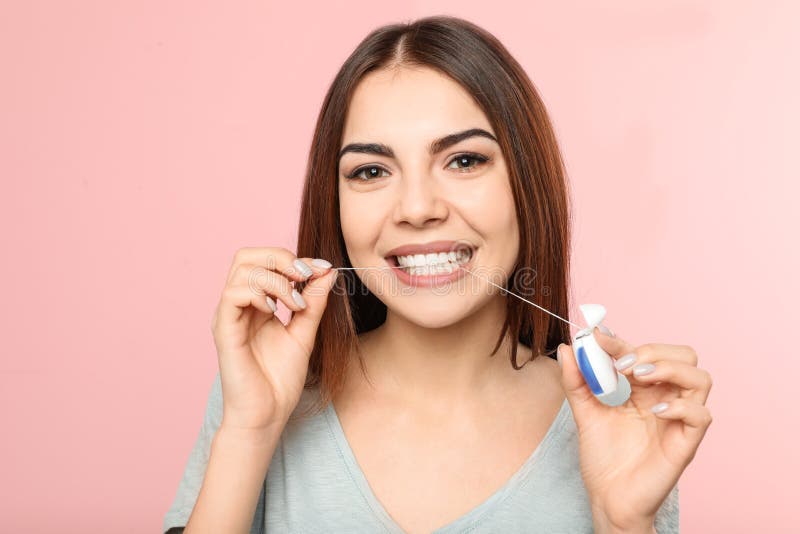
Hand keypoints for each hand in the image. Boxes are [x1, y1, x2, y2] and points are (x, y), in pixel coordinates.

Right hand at [210, 247, 337, 434]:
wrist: (268, 414)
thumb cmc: (280, 379)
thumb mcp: (305, 332)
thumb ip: (313, 302)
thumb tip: (327, 271)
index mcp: (256, 304)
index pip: (267, 262)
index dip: (296, 260)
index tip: (323, 269)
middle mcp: (239, 305)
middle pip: (247, 256)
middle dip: (280, 258)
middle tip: (305, 276)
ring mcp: (229, 316)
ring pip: (242, 270)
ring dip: (276, 278)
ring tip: (295, 303)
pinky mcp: (224, 330)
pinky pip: (233, 294)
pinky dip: (259, 294)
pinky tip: (277, 312)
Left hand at [558, 328, 712, 530]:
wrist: (607, 497)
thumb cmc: (602, 455)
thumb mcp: (583, 412)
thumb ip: (576, 381)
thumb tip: (569, 349)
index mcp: (643, 386)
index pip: (644, 350)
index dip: (621, 341)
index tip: (596, 338)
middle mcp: (665, 397)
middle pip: (684, 355)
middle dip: (654, 350)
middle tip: (624, 365)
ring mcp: (678, 419)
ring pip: (701, 378)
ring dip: (671, 369)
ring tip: (640, 377)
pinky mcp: (686, 442)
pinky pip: (701, 415)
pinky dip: (680, 407)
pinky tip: (654, 412)